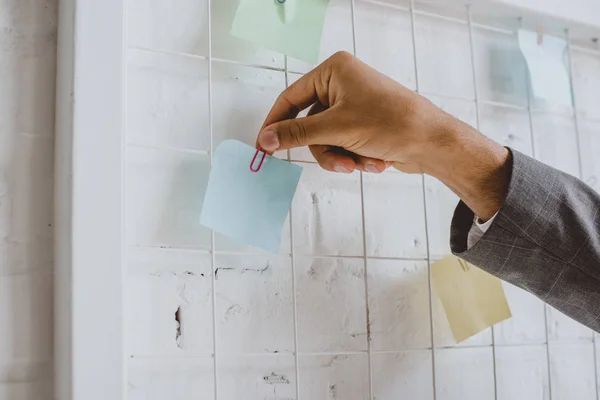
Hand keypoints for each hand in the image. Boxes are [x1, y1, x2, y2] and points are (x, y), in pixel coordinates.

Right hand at [257, 51, 510, 219]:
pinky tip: (375, 160)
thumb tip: (266, 139)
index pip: (291, 98)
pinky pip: (341, 145)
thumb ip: (297, 133)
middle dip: (326, 149)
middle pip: (309, 125)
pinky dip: (354, 158)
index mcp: (334, 71)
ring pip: (325, 140)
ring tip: (360, 163)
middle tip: (339, 163)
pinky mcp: (362, 125)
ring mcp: (353, 106)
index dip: (276, 123)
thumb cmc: (392, 123)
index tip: (264, 146)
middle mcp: (342, 85)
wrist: (432, 143)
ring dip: (341, 158)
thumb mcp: (337, 128)